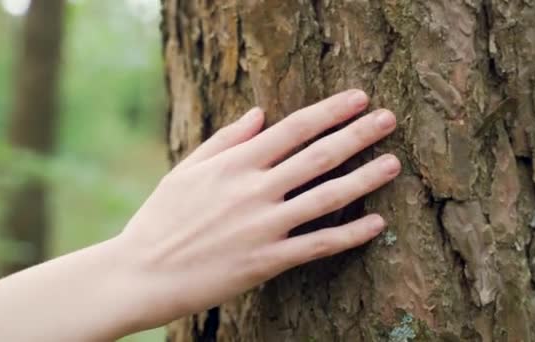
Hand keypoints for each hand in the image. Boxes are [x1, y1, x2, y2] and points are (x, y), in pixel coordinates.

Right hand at [121, 89, 399, 326]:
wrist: (141, 274)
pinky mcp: (267, 261)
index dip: (331, 111)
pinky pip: (318, 245)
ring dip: (365, 178)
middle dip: (359, 134)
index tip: (359, 98)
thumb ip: (227, 139)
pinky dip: (351, 234)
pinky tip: (376, 223)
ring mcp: (264, 226)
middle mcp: (254, 189)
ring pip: (326, 197)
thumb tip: (262, 113)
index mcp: (235, 163)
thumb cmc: (162, 218)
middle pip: (319, 155)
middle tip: (389, 119)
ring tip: (393, 164)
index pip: (294, 128)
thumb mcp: (187, 169)